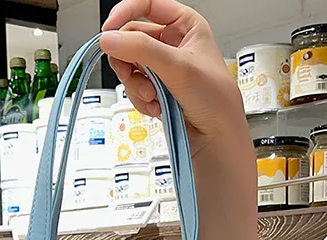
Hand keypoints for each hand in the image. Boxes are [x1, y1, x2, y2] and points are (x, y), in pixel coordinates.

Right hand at [100, 0, 245, 157]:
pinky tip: (156, 107)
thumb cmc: (215, 100)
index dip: (125, 13)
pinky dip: (140, 99)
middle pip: (132, 38)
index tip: (109, 32)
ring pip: (130, 66)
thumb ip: (142, 50)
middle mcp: (172, 43)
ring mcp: (163, 68)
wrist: (217, 138)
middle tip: (129, 73)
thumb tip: (110, 39)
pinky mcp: (157, 90)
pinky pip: (134, 87)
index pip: (148, 4)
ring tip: (153, 96)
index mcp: (185, 25)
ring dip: (136, 85)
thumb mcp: (178, 67)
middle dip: (129, 61)